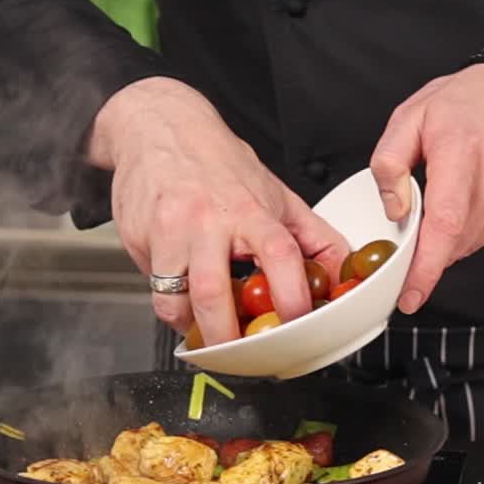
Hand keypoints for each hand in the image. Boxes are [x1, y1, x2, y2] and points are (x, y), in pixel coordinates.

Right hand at [87, 77, 348, 344]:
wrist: (160, 128)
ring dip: (197, 329)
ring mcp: (170, 231)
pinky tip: (187, 308)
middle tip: (243, 355)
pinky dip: (173, 310)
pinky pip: (155, 290)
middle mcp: (208, 220)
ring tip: (213, 337)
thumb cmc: (220, 164)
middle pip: (216, 292)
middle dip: (229, 335)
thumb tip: (345, 273)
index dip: (292, 296)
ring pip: (178, 299)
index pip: (279, 256)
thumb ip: (313, 236)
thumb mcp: (276, 193)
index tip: (298, 323)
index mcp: (251, 210)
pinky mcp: (138, 239)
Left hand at [370, 63, 483, 314]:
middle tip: (407, 243)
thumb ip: (390, 163)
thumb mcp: (409, 117)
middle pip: (454, 242)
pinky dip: (466, 231)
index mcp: (461, 154)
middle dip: (426, 254)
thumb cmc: (466, 101)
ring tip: (440, 204)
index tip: (409, 296)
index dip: (426, 268)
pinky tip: (464, 201)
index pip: (444, 225)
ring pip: (469, 244)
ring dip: (446, 240)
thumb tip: (395, 210)